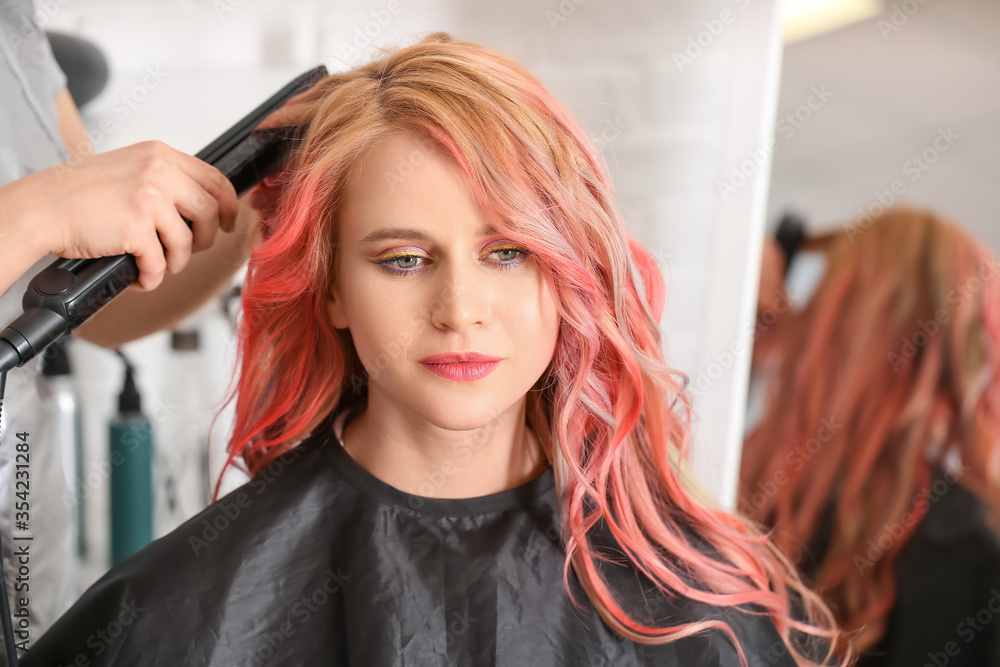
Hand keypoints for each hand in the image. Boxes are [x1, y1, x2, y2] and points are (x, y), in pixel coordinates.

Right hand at [8, 140, 238, 291]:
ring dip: (176, 261)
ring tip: (157, 265)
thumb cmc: (80, 193)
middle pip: (209, 212)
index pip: (215, 179)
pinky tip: (140, 276)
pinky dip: (151, 277)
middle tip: (190, 250)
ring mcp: (148, 198)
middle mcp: (159, 171)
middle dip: (204, 238)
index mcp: (160, 155)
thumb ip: (165, 178)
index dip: (228, 205)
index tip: (227, 222)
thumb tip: (201, 203)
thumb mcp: (130, 167)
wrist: (43, 207)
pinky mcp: (136, 227)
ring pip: (186, 242)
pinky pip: (159, 263)